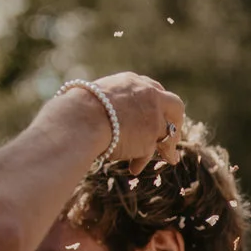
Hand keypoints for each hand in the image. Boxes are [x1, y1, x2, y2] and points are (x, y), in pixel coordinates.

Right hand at [57, 71, 185, 169]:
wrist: (80, 121)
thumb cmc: (75, 111)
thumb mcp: (93, 98)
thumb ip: (106, 103)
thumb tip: (93, 112)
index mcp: (132, 82)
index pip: (153, 89)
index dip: (156, 104)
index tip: (155, 113)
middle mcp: (149, 95)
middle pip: (174, 106)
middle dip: (175, 120)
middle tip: (172, 134)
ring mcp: (153, 116)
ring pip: (169, 132)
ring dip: (167, 147)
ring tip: (168, 158)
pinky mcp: (151, 138)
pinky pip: (151, 152)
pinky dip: (142, 160)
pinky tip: (134, 168)